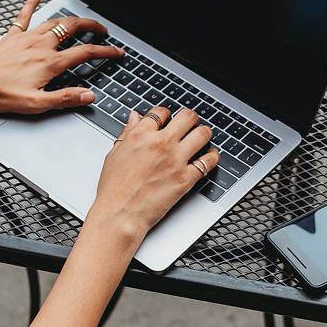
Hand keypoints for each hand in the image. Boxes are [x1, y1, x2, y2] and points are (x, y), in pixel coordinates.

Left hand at [0, 0, 123, 113]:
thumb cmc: (0, 94)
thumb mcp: (36, 104)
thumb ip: (65, 98)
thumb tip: (88, 96)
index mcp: (50, 63)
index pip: (85, 53)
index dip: (105, 52)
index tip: (116, 52)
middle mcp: (41, 46)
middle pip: (73, 29)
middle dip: (92, 27)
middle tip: (103, 30)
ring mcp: (26, 38)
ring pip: (55, 21)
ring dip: (71, 19)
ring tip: (82, 21)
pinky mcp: (12, 35)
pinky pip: (24, 15)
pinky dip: (32, 2)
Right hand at [89, 104, 221, 238]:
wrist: (120, 214)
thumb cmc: (114, 188)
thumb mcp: (114, 155)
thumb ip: (127, 133)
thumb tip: (135, 117)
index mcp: (140, 136)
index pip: (161, 112)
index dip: (166, 114)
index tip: (168, 119)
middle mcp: (160, 144)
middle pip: (187, 117)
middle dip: (190, 118)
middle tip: (190, 124)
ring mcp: (176, 160)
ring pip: (202, 134)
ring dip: (204, 133)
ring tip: (202, 136)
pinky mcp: (186, 178)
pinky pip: (209, 161)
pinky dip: (213, 156)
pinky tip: (210, 156)